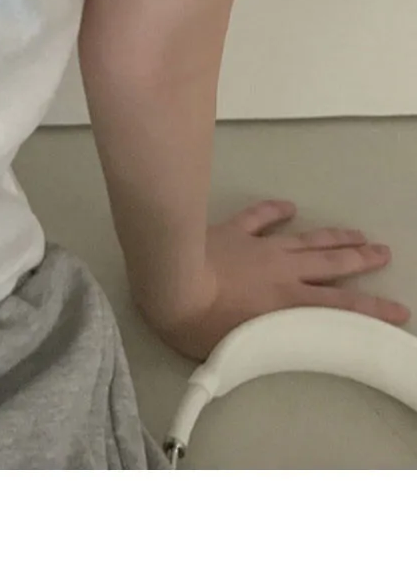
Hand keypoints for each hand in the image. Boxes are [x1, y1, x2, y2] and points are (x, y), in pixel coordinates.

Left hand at [154, 199, 409, 360]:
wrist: (172, 278)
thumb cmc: (200, 323)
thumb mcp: (237, 350)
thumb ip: (260, 348)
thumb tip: (270, 360)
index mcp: (288, 301)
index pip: (341, 306)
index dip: (373, 309)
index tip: (398, 310)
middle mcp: (284, 270)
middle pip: (332, 262)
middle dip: (362, 259)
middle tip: (384, 252)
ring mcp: (260, 246)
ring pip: (307, 239)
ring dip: (334, 236)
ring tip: (357, 233)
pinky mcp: (234, 231)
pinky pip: (259, 218)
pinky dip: (275, 210)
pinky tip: (287, 205)